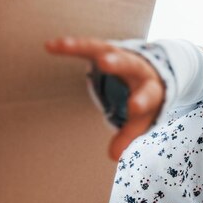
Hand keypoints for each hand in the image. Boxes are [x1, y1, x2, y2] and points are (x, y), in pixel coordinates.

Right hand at [45, 37, 164, 160]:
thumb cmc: (145, 100)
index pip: (149, 95)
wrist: (152, 71)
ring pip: (104, 48)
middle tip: (105, 61)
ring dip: (85, 47)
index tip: (134, 107)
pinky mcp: (106, 48)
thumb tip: (113, 156)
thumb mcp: (141, 119)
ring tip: (63, 46)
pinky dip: (70, 46)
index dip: (141, 101)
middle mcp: (139, 68)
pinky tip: (50, 46)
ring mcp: (121, 55)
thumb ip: (128, 136)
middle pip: (130, 63)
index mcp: (152, 88)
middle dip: (118, 62)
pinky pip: (88, 46)